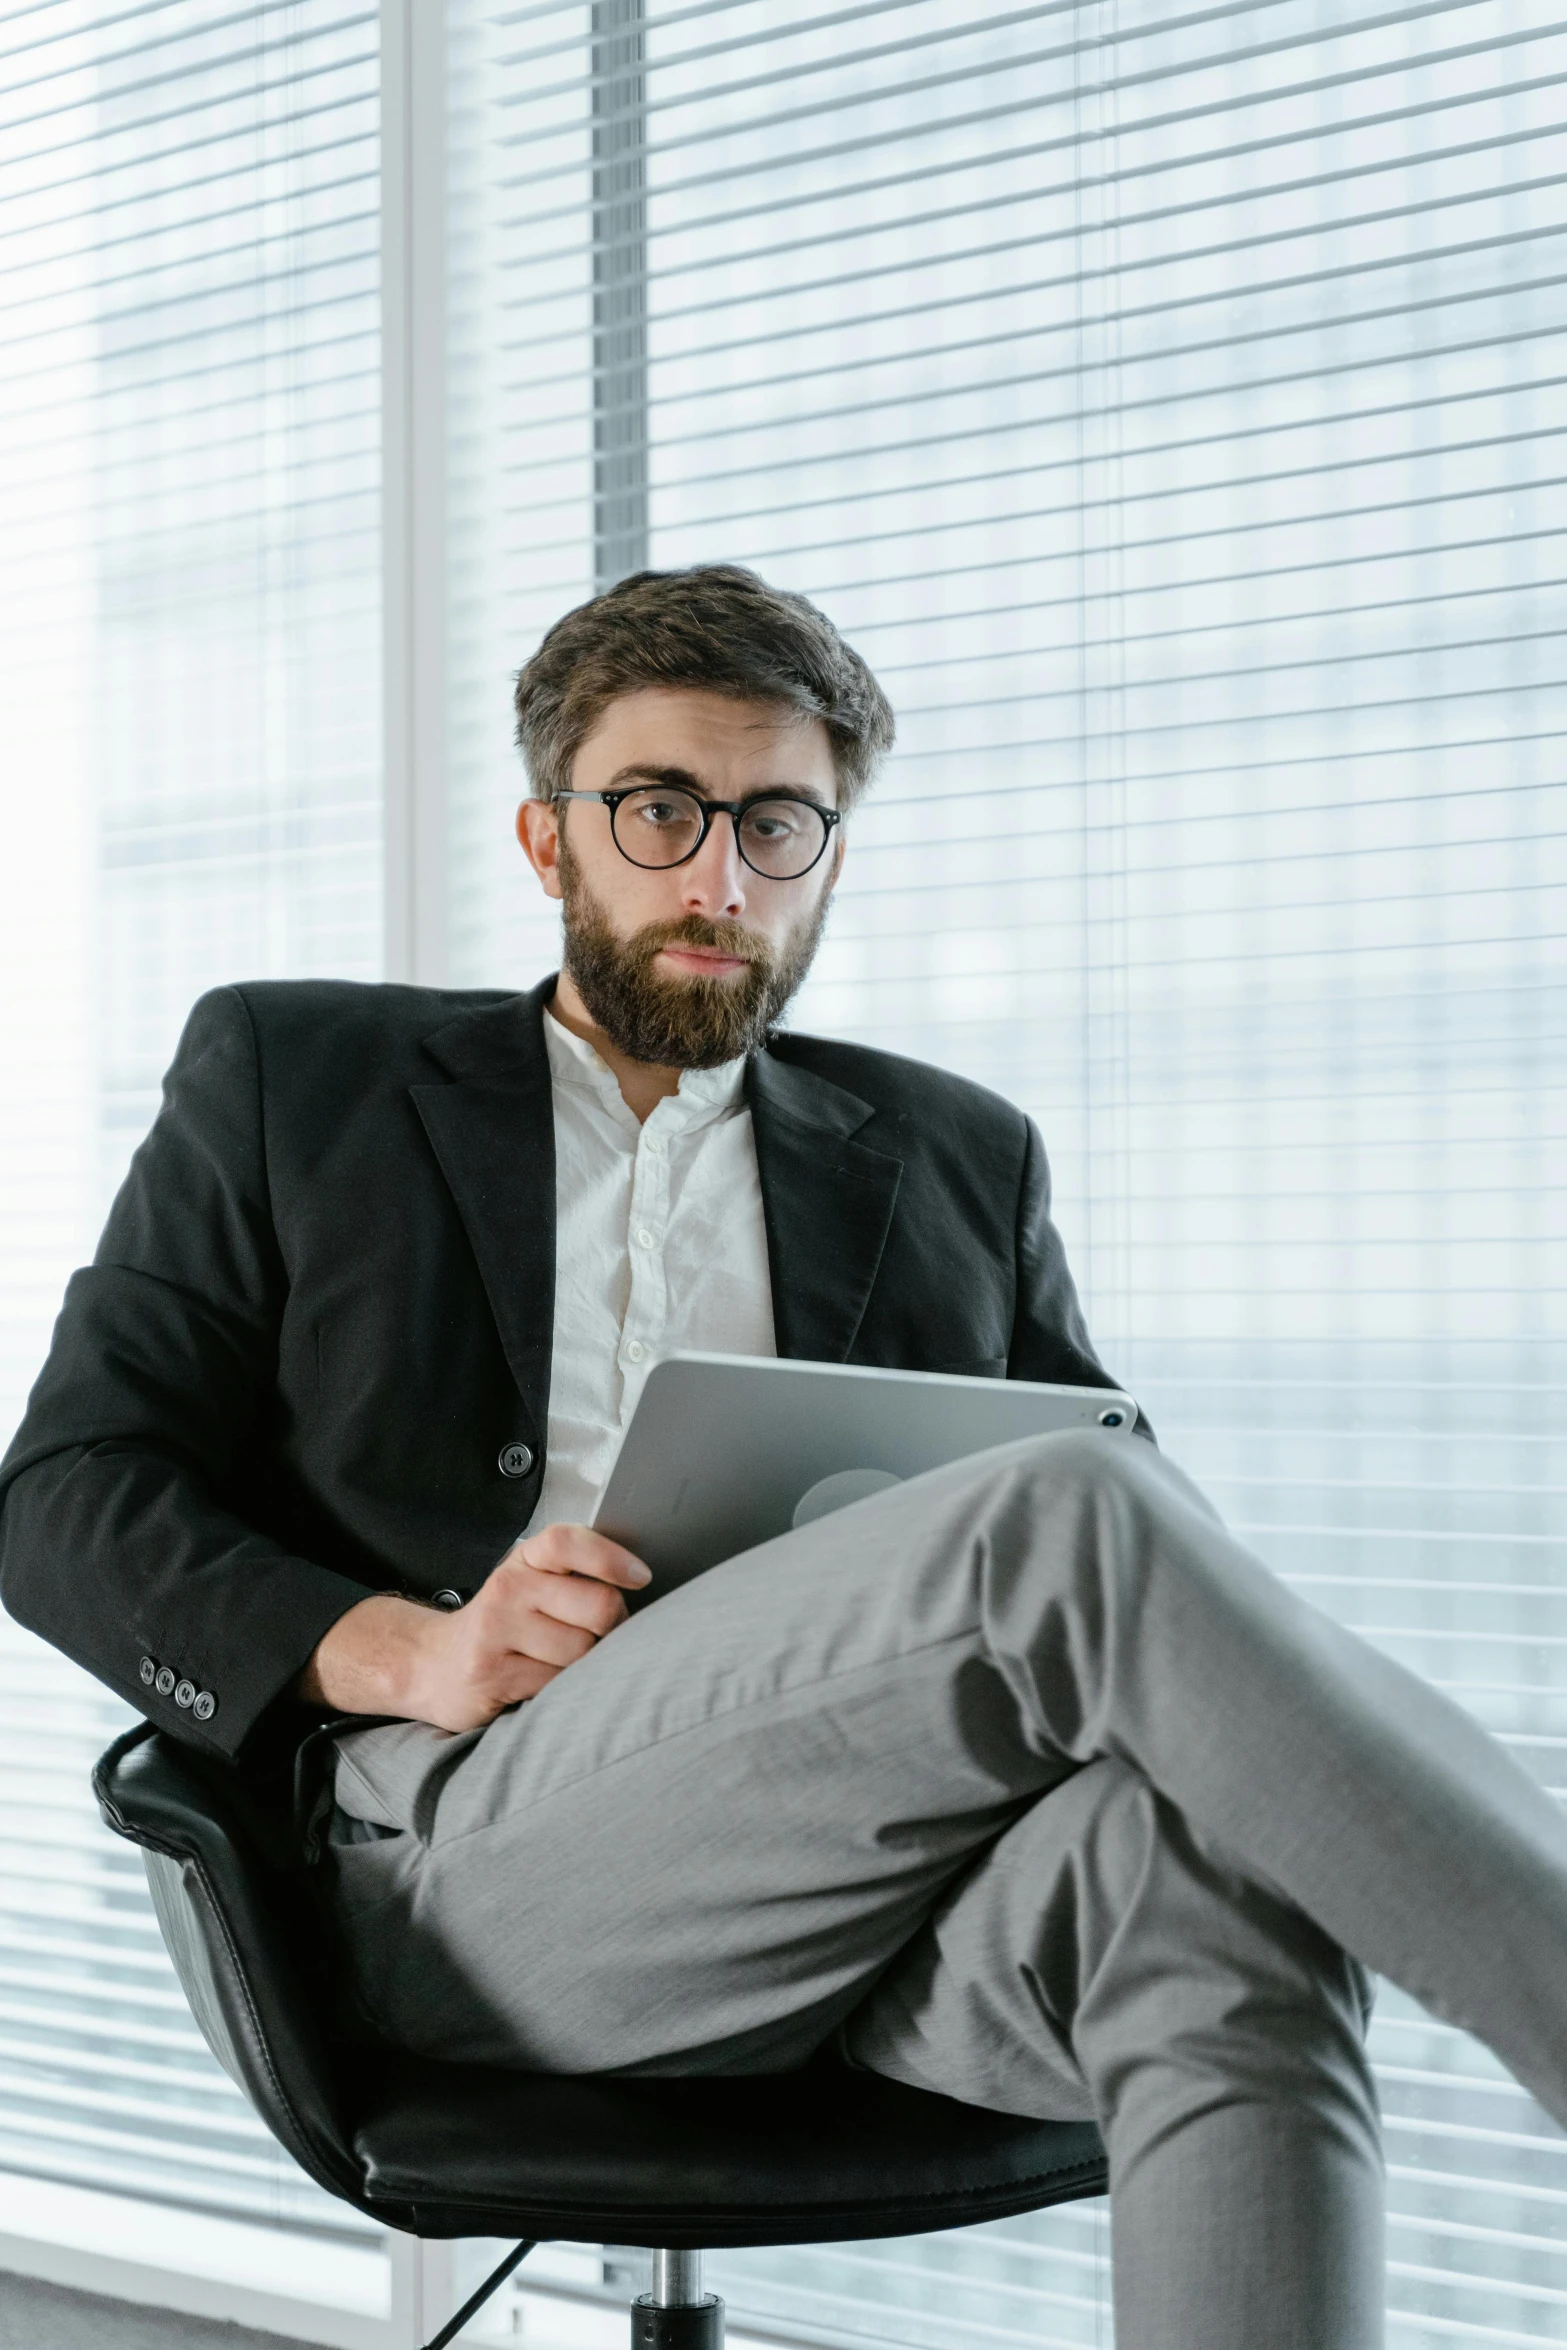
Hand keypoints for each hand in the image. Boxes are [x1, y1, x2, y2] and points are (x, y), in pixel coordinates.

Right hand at [298, 1524, 650, 1731]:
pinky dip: (562, 1689)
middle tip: (602, 1635)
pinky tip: (543, 1682)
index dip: (610, 1558)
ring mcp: (496, 1633)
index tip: (640, 1577)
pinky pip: (557, 1685)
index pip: (567, 1542)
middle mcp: (508, 1589)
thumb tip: (638, 1589)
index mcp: (524, 1560)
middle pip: (598, 1606)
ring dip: (586, 1664)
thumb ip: (573, 1578)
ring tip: (563, 1661)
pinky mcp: (491, 1675)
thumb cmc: (499, 1623)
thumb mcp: (529, 1585)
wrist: (428, 1663)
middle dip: (614, 1627)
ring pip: (582, 1652)